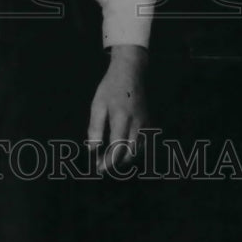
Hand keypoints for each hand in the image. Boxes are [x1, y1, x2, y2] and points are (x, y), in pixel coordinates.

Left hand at [87, 44, 148, 174]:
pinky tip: (121, 148)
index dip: (108, 162)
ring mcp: (146, 124)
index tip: (98, 168)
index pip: (117, 149)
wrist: (130, 73)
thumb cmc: (110, 87)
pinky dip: (132, 151)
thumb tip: (92, 150)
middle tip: (100, 164)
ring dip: (124, 159)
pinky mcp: (149, 123)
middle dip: (115, 163)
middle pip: (129, 154)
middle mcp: (137, 124)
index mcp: (122, 118)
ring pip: (138, 151)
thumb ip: (95, 128)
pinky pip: (143, 144)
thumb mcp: (98, 104)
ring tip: (108, 158)